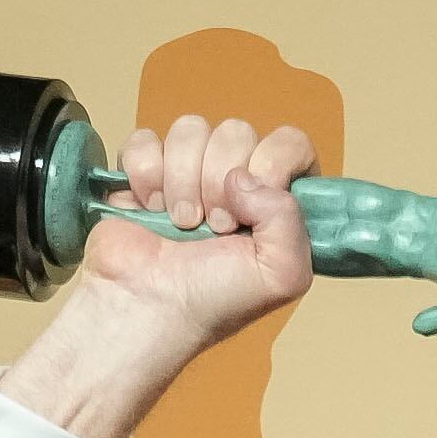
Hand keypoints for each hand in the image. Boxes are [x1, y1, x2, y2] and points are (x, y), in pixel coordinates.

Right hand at [0, 114, 321, 437]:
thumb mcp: (282, 275)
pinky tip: (149, 208)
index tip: (253, 205)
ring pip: (190, 130)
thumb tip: (244, 176)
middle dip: (220, 181)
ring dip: (183, 181)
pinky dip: (146, 174)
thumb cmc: (213, 300)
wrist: (147, 308)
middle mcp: (236, 182)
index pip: (291, 144)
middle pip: (236, 131)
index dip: (273, 163)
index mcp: (276, 202)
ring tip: (181, 224)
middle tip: (215, 227)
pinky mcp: (145, 172)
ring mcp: (188, 172)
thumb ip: (291, 219)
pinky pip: (146, 139)